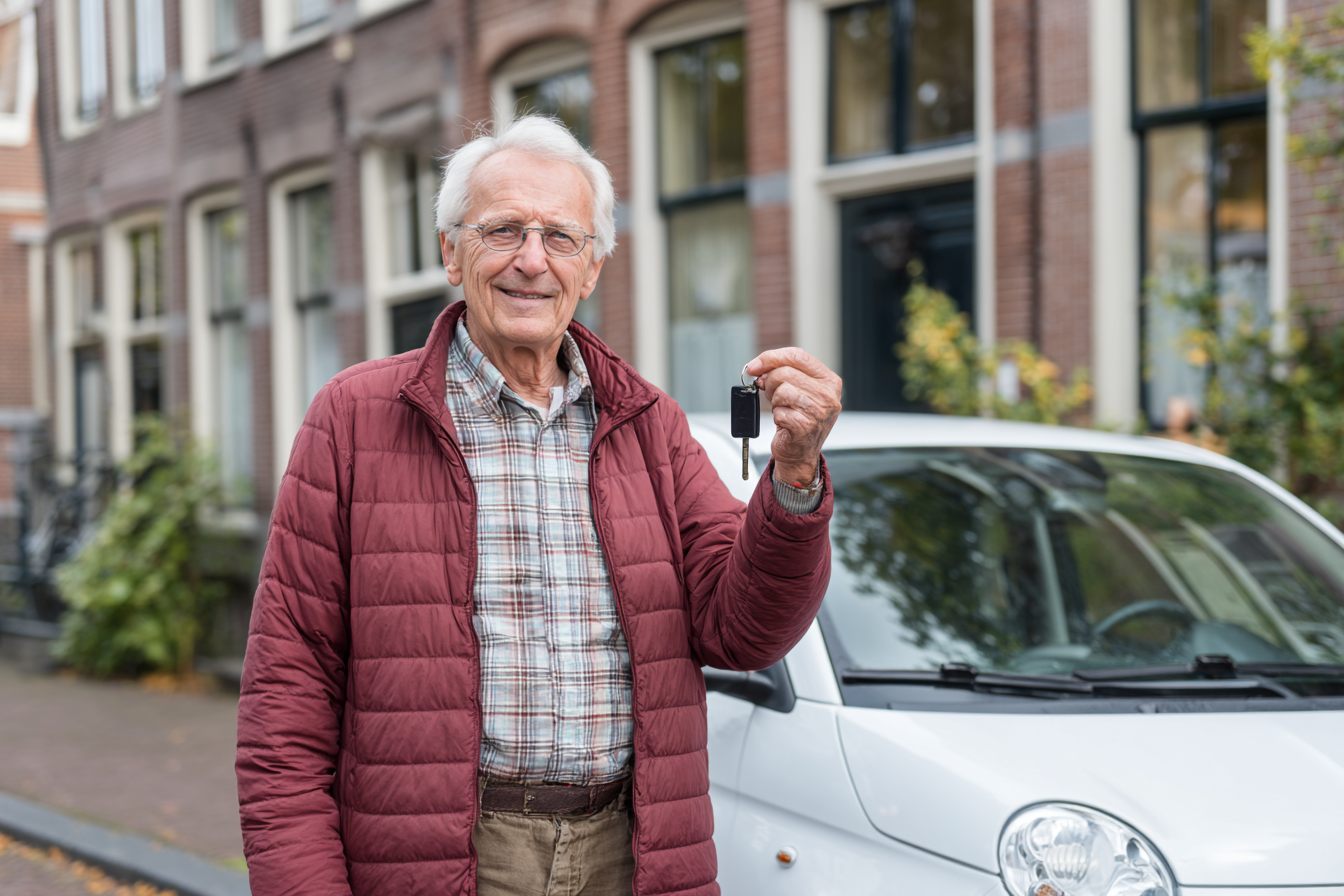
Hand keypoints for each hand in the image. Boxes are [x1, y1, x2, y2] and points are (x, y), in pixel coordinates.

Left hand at [745, 348, 842, 485]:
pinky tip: (786, 423)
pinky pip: (779, 411)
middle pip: (785, 372)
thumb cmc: (798, 419)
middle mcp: (829, 395)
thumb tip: (757, 368)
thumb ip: (781, 373)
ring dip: (776, 402)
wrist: (800, 453)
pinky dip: (777, 417)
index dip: (771, 357)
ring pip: (782, 391)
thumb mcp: (796, 389)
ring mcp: (820, 411)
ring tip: (784, 410)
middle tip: (774, 396)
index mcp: (829, 380)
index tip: (755, 365)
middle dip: (771, 384)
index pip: (798, 355)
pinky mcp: (806, 427)